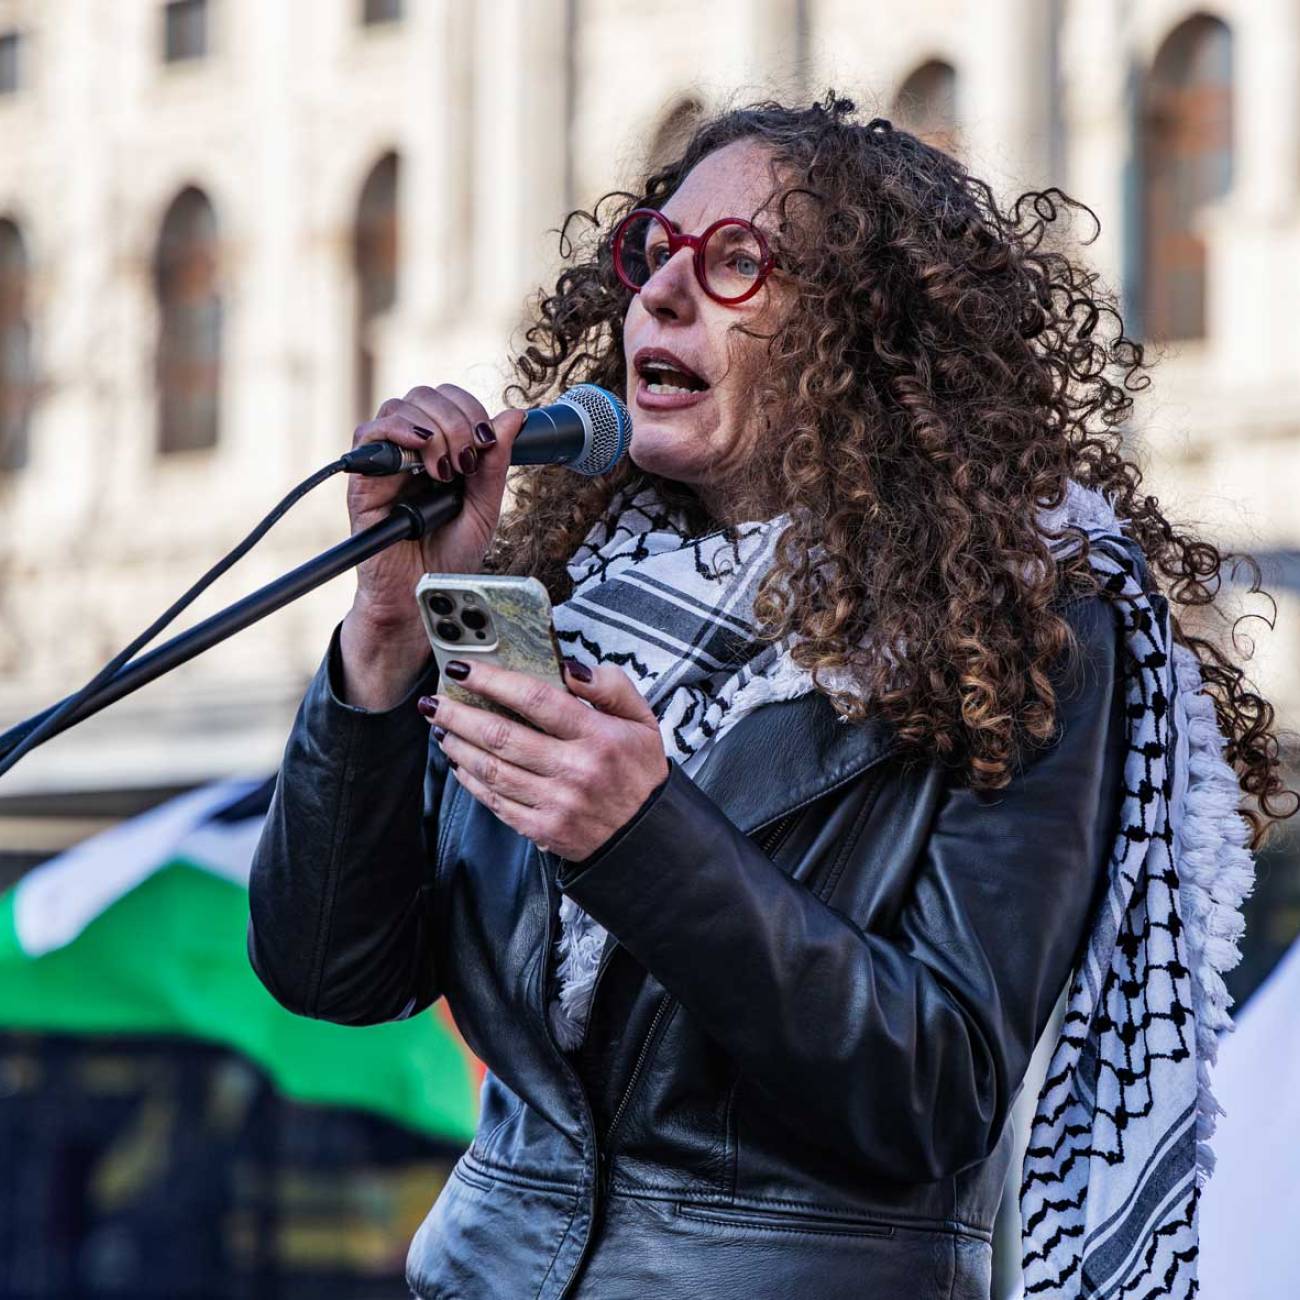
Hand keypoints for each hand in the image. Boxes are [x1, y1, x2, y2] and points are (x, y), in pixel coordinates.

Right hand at [339, 384, 525, 708]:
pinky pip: (369, 435)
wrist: (421, 597)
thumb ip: (495, 464)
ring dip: (433, 429)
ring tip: (446, 470)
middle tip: (467, 460)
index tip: (486, 442)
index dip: (470, 408)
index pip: (449, 400)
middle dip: (456, 419)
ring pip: (399, 408)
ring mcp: (385, 462)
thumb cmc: (449, 559)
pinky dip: (398, 432)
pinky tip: (421, 452)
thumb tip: (515, 416)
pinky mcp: (363, 481)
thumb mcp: (484, 509)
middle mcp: (410, 450)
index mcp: (440, 450)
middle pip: (425, 396)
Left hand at [417, 658, 669, 862]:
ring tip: (441, 727)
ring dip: (458, 746)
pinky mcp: (544, 829)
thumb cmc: (640, 773)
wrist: (649, 837)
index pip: (536, 699)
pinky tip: (460, 764)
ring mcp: (557, 803)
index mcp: (599, 736)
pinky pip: (496, 802)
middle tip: (435, 700)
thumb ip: (611, 686)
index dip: (493, 681)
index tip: (463, 668)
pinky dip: (471, 781)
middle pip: (502, 735)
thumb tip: (569, 668)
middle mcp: (575, 769)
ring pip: (492, 769)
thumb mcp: (642, 720)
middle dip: (459, 714)